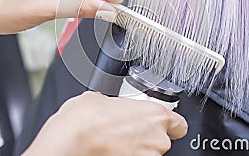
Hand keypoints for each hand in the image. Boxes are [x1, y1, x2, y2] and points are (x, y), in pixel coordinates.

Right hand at [22, 91, 187, 155]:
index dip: (169, 125)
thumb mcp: (100, 99)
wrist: (69, 142)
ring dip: (135, 149)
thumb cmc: (84, 121)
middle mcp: (157, 139)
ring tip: (113, 144)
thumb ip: (116, 104)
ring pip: (148, 154)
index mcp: (155, 115)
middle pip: (161, 140)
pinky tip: (110, 152)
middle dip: (145, 137)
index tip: (159, 125)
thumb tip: (111, 106)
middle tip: (124, 133)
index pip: (179, 124)